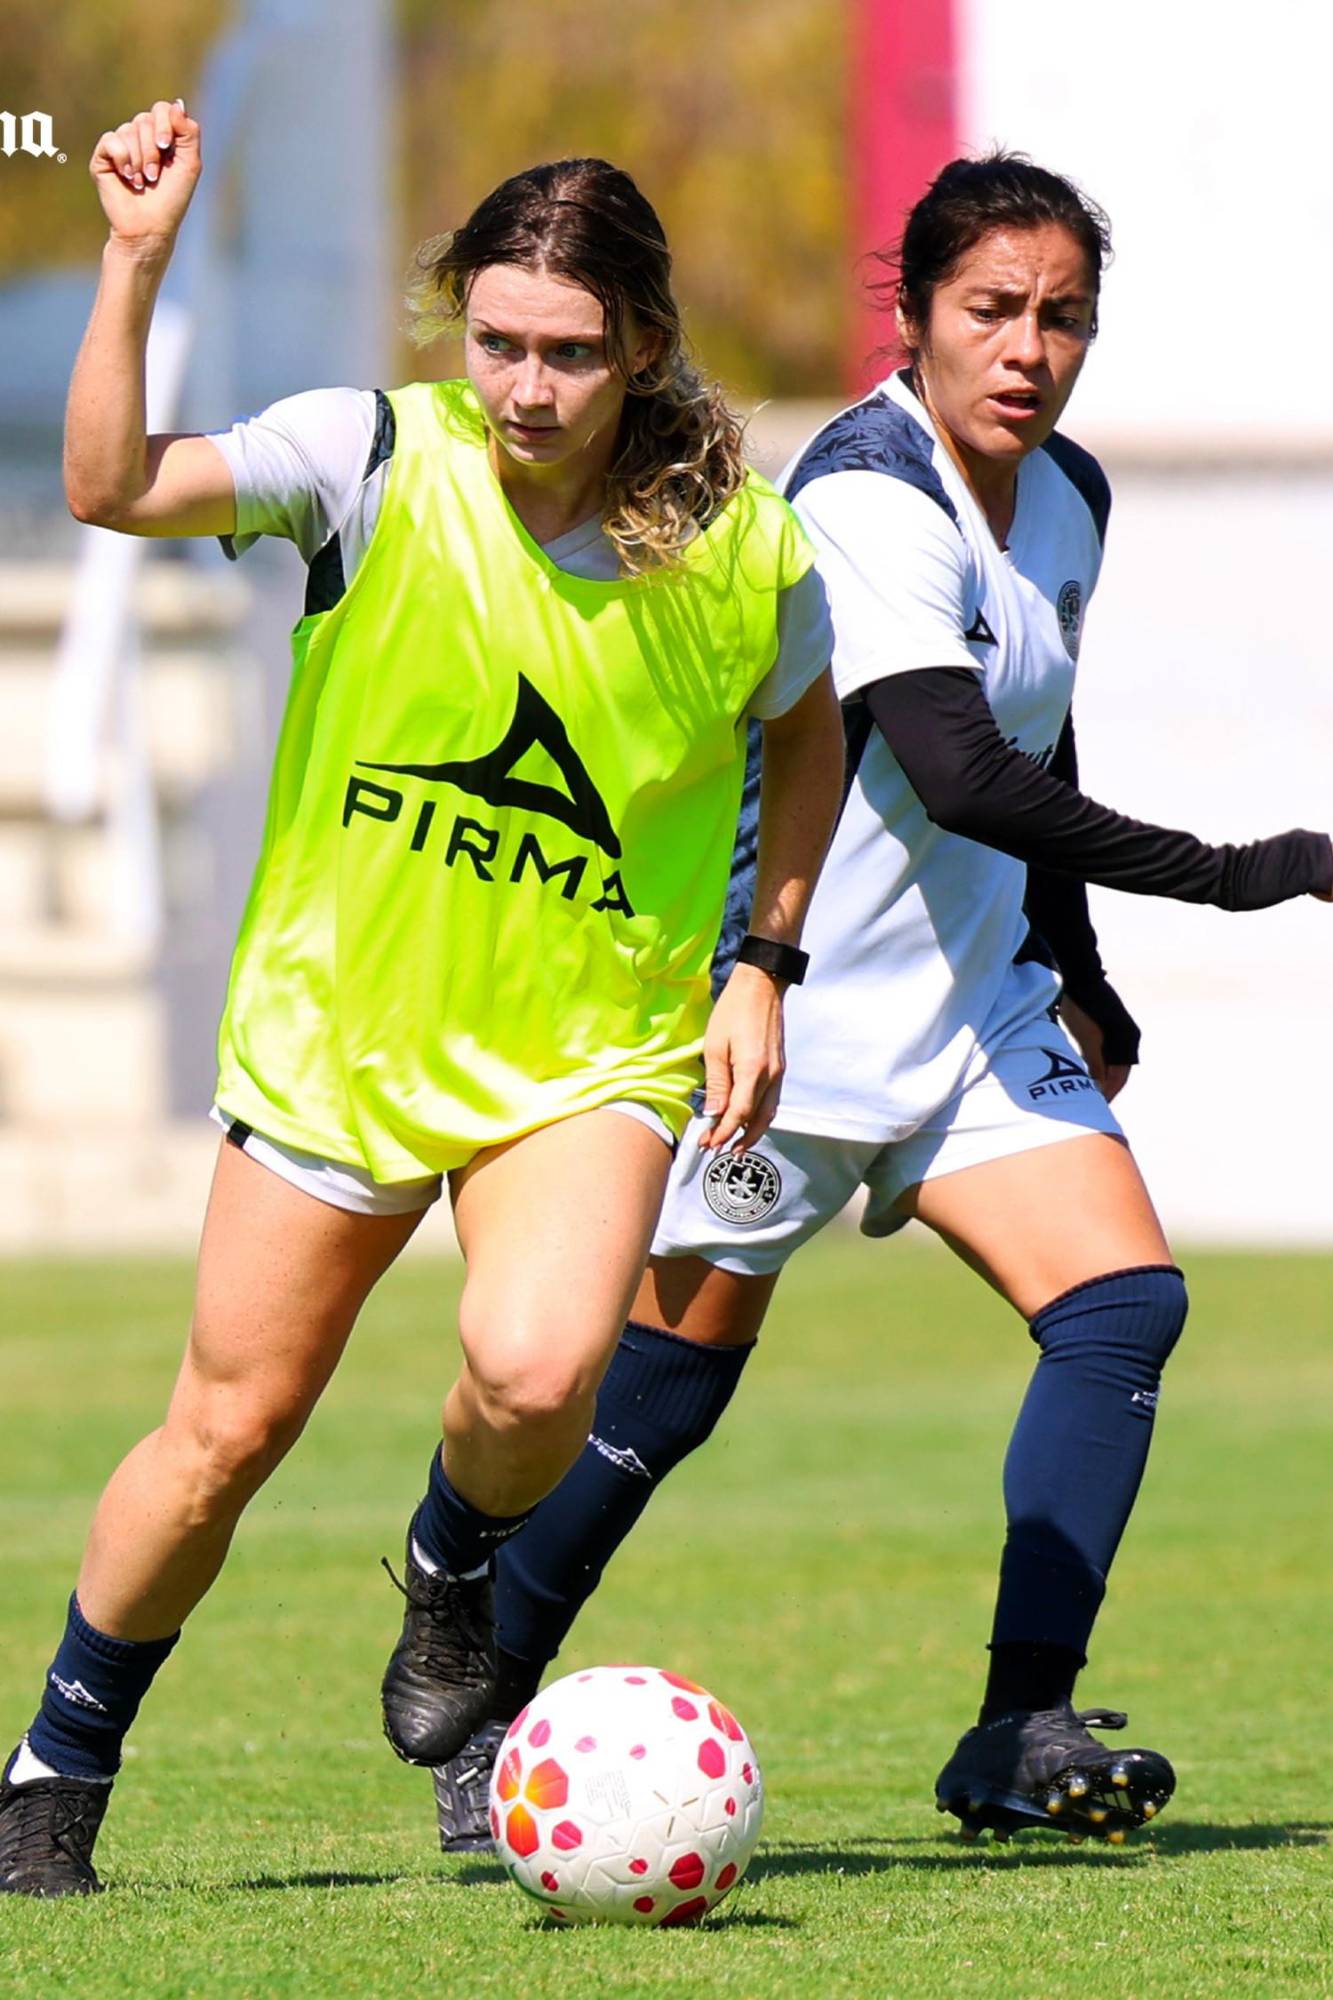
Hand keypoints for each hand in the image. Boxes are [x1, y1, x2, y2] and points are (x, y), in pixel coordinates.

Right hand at [91, 100, 200, 252]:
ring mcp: (121, 146)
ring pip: (128, 130)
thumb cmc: (171, 199)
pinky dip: (123, 159)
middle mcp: (141, 138)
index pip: (161, 109)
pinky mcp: (104, 156)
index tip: (167, 147)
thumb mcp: (190, 165)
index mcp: (162, 137)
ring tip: (142, 182)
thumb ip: (189, 133)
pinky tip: (127, 178)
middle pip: (145, 119)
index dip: (164, 124)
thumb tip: (177, 104)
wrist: (149, 227)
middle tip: (154, 175)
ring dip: (139, 160)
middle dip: (153, 150)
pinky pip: (111, 140)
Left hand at [697, 963, 786, 1153]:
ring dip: (752, 1132)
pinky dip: (760, 1116)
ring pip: (769, 1113)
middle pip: (758, 1120)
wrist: (761, 986)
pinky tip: (746, 1120)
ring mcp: (778, 1072)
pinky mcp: (779, 1067)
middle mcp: (771, 1076)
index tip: (708, 1143)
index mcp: (753, 1070)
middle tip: (717, 1149)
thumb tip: (714, 1113)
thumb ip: (717, 1082)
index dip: (724, 1132)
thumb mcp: (715, 1045)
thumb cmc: (733, 1011)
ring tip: (734, 1144)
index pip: (739, 1113)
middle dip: (738, 1138)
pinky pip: (772, 1100)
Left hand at [1058, 994, 1130, 1103]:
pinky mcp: (1107, 1028)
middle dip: (1106, 1087)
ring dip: (1101, 1077)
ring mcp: (1119, 1032)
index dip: (1109, 1093)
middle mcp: (1128, 1038)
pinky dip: (1097, 1065)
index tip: (1098, 1106)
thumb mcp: (1089, 1038)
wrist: (1079, 979)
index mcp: (1128, 1041)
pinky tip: (1086, 1073)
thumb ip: (1097, 1062)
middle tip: (1093, 1103)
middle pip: (1118, 1071)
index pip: (1120, 1077)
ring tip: (1088, 1091)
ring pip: (1111, 1063)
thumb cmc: (1083, 1008)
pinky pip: (1105, 1053)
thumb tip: (1101, 1086)